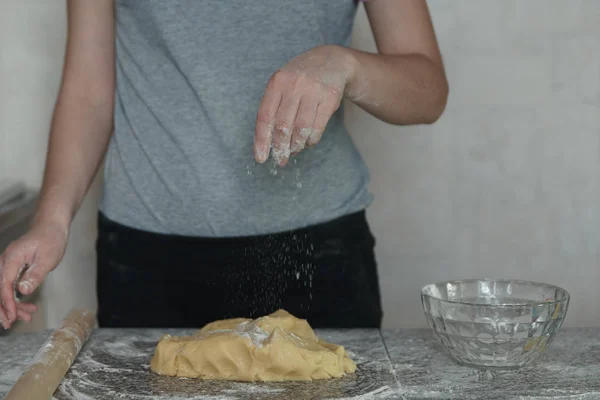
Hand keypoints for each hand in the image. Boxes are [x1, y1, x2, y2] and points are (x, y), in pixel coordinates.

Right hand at [0, 220, 67, 328]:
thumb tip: (22, 290)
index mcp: (12, 258)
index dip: (7, 303)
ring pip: (3, 288)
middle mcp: (5, 261)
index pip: (4, 285)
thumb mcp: (48, 258)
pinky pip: (9, 284)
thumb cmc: (51, 239)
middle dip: (4, 308)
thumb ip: (35, 274)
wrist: (52, 226)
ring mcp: (8, 264)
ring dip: (12, 304)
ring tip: (26, 316)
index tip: (11, 317)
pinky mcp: (12, 267)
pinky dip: (16, 297)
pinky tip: (28, 306)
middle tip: (11, 323)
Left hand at [254, 45, 355, 165]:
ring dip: (296, 146)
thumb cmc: (301, 79)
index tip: (260, 158)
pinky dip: (311, 140)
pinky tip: (307, 142)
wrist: (331, 61)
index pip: (265, 117)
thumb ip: (274, 109)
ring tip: (294, 151)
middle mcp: (294, 85)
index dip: (261, 140)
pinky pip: (317, 128)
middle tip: (280, 160)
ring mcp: (313, 91)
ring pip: (301, 129)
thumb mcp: (283, 85)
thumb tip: (268, 143)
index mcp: (277, 82)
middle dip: (280, 148)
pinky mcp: (329, 98)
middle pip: (283, 126)